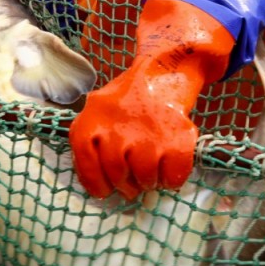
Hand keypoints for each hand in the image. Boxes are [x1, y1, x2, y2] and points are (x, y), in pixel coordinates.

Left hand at [68, 0, 233, 199]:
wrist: (162, 74)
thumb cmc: (126, 100)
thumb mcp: (96, 111)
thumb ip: (91, 143)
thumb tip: (99, 186)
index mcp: (92, 121)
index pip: (87, 164)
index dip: (95, 183)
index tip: (105, 191)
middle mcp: (118, 129)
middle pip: (117, 175)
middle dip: (126, 184)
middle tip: (132, 181)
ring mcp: (149, 135)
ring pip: (145, 179)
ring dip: (149, 181)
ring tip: (150, 169)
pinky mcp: (177, 139)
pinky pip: (173, 177)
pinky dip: (172, 179)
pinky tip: (168, 167)